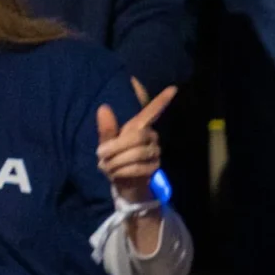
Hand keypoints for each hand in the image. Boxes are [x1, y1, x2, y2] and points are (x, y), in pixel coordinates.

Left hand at [96, 85, 176, 206]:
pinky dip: (123, 171)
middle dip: (115, 147)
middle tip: (100, 156)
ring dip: (117, 161)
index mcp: (138, 128)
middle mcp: (151, 138)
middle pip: (137, 136)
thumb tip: (104, 107)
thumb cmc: (114, 162)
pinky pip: (138, 167)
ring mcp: (155, 153)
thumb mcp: (105, 146)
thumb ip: (106, 129)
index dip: (161, 100)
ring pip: (137, 152)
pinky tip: (118, 174)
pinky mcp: (155, 169)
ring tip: (107, 167)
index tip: (174, 88)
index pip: (152, 112)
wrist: (124, 186)